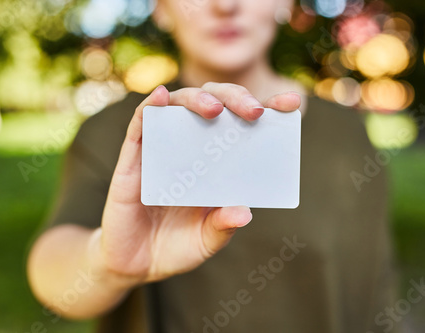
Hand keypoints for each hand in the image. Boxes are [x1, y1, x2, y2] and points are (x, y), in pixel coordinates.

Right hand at [92, 82, 300, 286]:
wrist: (137, 264)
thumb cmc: (176, 247)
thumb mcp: (207, 240)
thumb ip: (223, 226)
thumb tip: (244, 212)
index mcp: (217, 164)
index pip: (243, 125)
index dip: (266, 108)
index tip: (291, 104)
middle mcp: (192, 149)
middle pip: (213, 104)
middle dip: (236, 99)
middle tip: (254, 112)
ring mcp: (162, 150)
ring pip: (178, 106)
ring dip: (197, 99)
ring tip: (215, 110)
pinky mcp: (133, 159)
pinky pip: (140, 125)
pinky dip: (150, 107)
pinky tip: (161, 98)